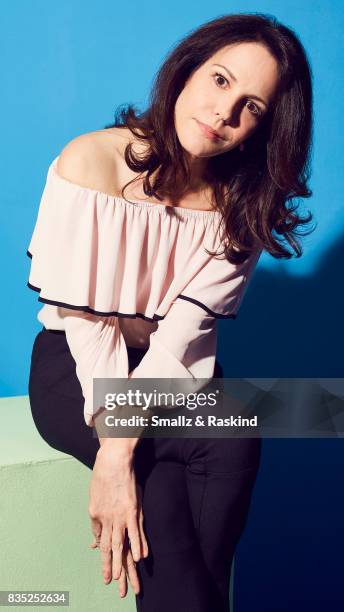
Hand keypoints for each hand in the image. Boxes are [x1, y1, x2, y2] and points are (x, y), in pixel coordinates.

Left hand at [88, 445, 148, 596]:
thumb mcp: (94, 496)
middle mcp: (106, 519)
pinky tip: (140, 558)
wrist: (113, 460)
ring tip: (121, 579)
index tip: (106, 569)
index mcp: (96, 515)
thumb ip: (96, 515)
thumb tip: (95, 529)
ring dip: (121, 563)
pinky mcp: (132, 509)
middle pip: (108, 548)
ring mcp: (120, 515)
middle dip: (109, 567)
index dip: (102, 555)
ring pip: (120, 544)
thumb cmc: (103, 475)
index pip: (100, 540)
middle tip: (111, 583)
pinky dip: (138, 545)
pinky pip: (135, 532)